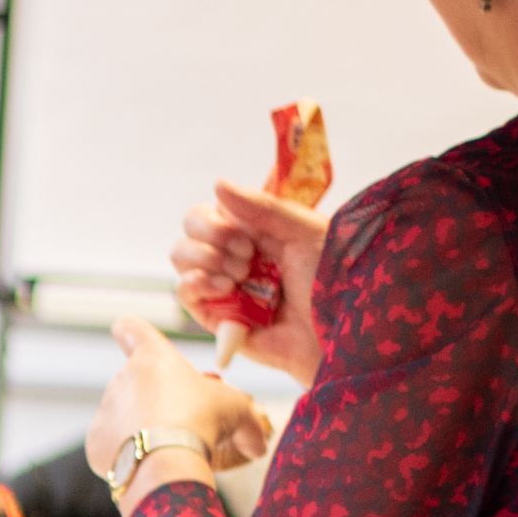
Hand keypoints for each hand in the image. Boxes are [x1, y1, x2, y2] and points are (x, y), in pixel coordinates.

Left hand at [83, 322, 262, 497]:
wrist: (166, 459)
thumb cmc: (204, 420)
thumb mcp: (237, 412)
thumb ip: (247, 426)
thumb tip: (258, 447)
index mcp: (153, 357)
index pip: (133, 331)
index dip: (130, 330)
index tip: (123, 328)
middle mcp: (122, 378)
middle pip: (139, 386)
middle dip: (157, 402)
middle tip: (184, 423)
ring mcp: (105, 410)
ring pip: (126, 418)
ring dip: (144, 429)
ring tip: (170, 448)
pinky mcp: (94, 442)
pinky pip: (113, 447)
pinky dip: (129, 455)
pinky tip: (150, 463)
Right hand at [169, 179, 326, 385]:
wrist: (336, 332)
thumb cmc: (332, 282)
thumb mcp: (305, 231)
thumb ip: (262, 207)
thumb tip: (218, 183)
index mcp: (258, 233)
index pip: (212, 212)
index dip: (217, 220)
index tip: (248, 237)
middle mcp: (236, 256)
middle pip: (190, 231)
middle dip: (212, 239)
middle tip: (247, 258)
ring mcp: (223, 286)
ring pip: (181, 257)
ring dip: (206, 260)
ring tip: (239, 278)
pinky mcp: (215, 317)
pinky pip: (184, 292)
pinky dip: (196, 283)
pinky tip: (225, 289)